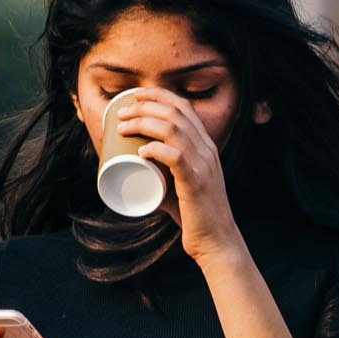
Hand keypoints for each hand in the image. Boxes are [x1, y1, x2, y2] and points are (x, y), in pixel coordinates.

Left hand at [110, 88, 240, 264]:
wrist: (217, 243)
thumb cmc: (196, 217)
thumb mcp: (183, 187)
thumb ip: (164, 175)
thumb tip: (136, 169)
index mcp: (206, 147)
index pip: (184, 107)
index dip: (159, 95)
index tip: (136, 96)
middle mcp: (207, 151)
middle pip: (174, 112)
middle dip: (144, 106)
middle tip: (122, 113)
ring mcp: (203, 166)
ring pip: (172, 129)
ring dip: (143, 122)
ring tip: (123, 128)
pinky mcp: (196, 183)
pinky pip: (175, 156)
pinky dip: (155, 150)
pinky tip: (141, 151)